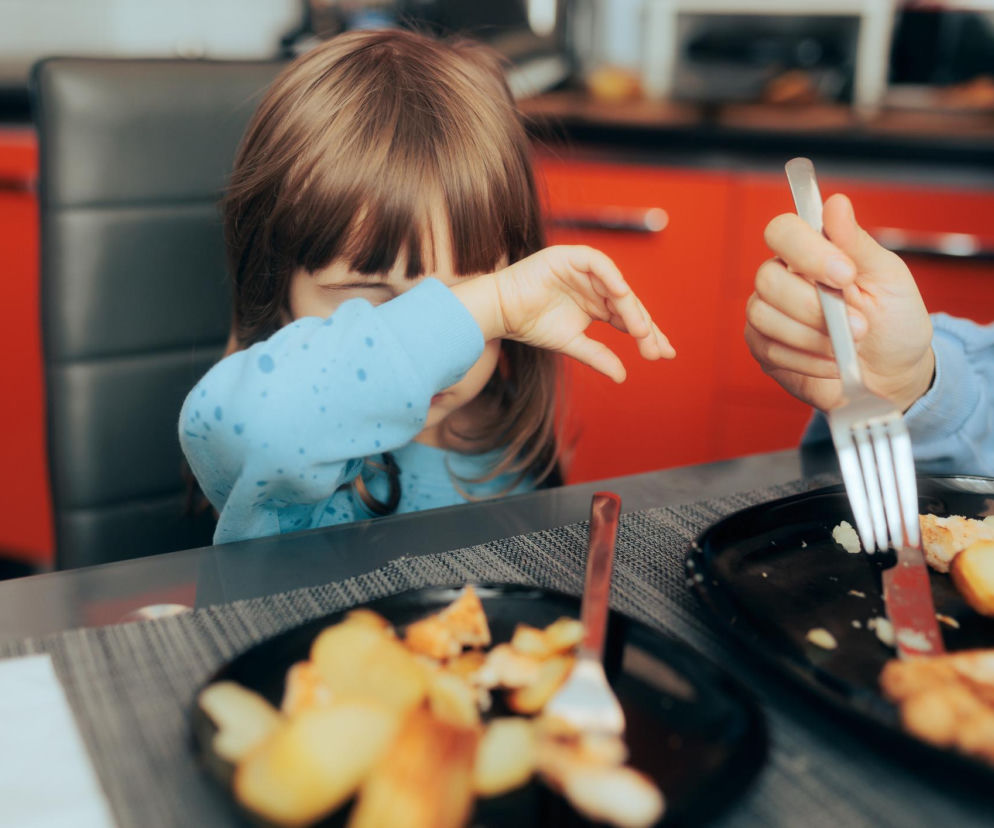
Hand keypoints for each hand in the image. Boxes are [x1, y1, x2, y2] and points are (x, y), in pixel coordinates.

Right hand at [455, 245, 673, 381]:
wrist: (501, 310)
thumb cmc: (531, 325)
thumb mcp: (571, 343)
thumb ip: (598, 356)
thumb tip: (623, 377)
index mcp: (597, 304)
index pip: (629, 318)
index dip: (647, 334)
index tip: (664, 354)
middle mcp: (596, 286)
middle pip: (629, 304)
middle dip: (644, 326)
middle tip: (655, 348)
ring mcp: (585, 270)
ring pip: (617, 286)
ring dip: (630, 308)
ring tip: (640, 331)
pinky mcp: (571, 257)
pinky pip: (598, 264)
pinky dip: (611, 277)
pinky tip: (622, 296)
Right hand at [744, 193, 934, 411]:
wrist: (893, 374)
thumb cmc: (893, 322)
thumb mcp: (888, 277)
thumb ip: (857, 243)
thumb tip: (836, 204)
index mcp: (811, 253)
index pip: (782, 232)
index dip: (806, 250)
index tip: (845, 274)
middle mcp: (782, 280)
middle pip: (766, 278)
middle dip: (812, 305)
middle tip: (856, 324)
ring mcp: (768, 316)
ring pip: (763, 316)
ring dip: (814, 336)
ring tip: (848, 345)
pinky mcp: (764, 350)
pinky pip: (770, 350)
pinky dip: (809, 360)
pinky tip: (832, 361)